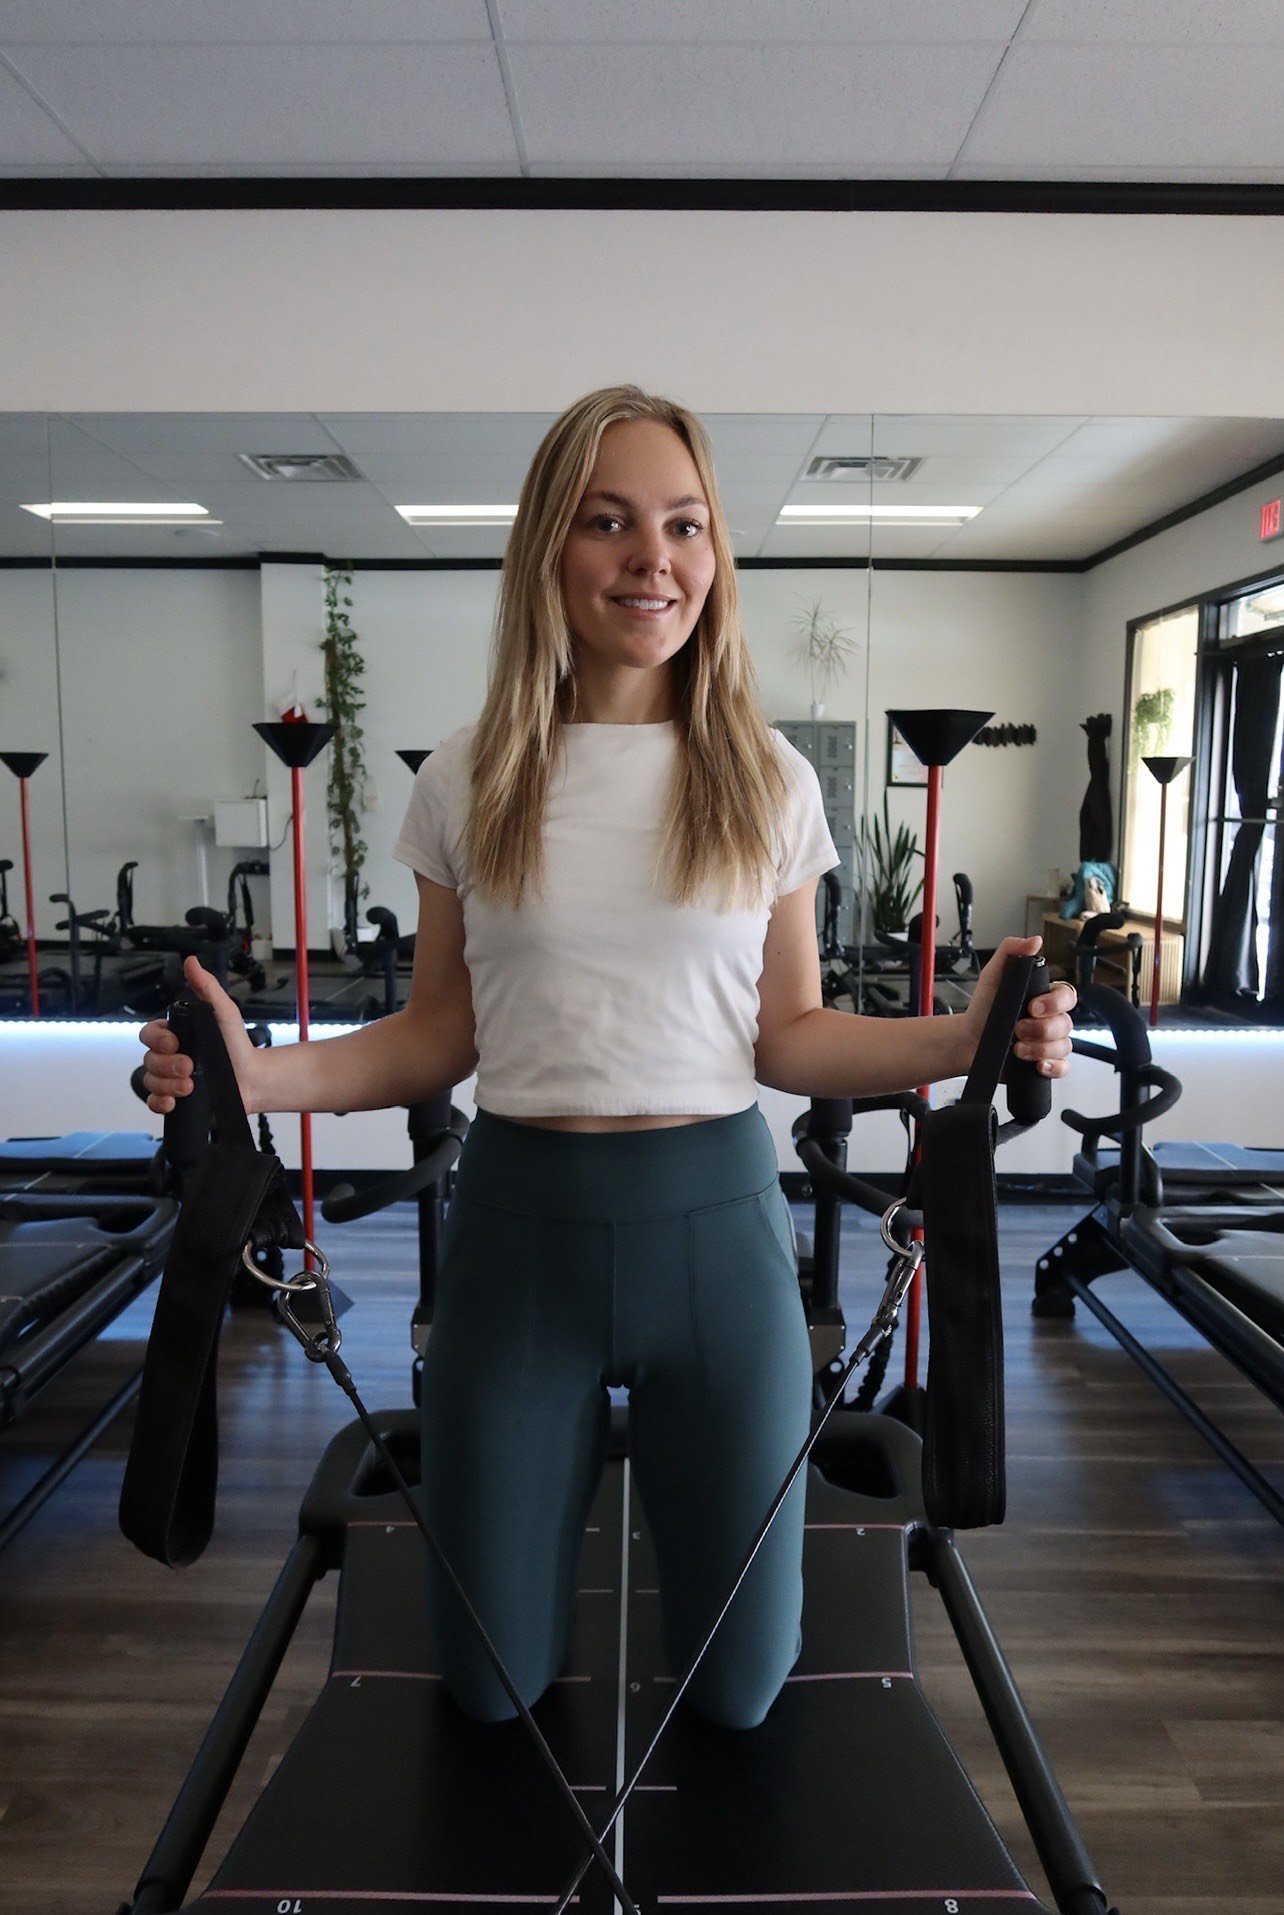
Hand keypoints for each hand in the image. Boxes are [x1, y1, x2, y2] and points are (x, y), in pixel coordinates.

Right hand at [138, 955, 262, 1114]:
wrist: (253, 1079)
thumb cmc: (237, 1044)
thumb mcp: (224, 1012)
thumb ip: (207, 987)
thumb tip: (191, 962)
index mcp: (175, 1034)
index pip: (149, 1034)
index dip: (158, 1040)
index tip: (175, 1043)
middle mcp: (169, 1056)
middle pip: (149, 1060)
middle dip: (167, 1065)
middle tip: (190, 1067)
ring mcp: (171, 1078)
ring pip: (150, 1081)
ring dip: (166, 1084)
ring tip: (190, 1086)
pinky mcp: (176, 1099)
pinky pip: (154, 1102)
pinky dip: (159, 1102)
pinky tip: (173, 1102)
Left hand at [964, 935, 1075, 1079]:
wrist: (968, 1040)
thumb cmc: (984, 1008)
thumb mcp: (992, 974)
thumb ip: (1010, 952)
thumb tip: (1035, 941)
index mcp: (1045, 997)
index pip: (1066, 995)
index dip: (1054, 1002)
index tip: (1032, 1007)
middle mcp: (1052, 1020)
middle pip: (1066, 1024)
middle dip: (1041, 1029)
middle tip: (1018, 1029)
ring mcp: (1050, 1042)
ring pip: (1063, 1046)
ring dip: (1040, 1048)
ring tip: (1017, 1048)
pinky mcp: (1044, 1062)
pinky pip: (1063, 1067)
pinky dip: (1053, 1067)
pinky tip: (1038, 1065)